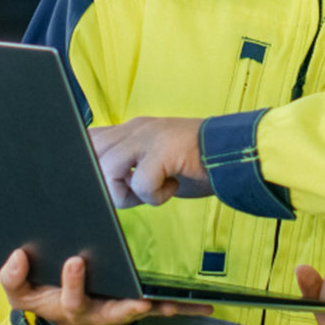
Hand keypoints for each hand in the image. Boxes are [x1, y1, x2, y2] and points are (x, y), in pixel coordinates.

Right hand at [0, 248, 211, 324]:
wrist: (62, 317)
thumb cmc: (44, 298)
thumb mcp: (21, 292)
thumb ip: (13, 277)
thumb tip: (17, 256)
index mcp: (69, 306)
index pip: (70, 296)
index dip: (73, 282)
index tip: (76, 260)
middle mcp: (98, 313)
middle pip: (113, 311)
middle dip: (125, 306)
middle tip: (138, 300)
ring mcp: (119, 312)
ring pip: (143, 311)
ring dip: (162, 309)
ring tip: (183, 305)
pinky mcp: (136, 308)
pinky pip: (160, 308)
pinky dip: (181, 307)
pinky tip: (206, 306)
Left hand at [89, 117, 211, 207]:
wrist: (236, 153)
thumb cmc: (196, 164)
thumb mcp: (155, 160)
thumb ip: (130, 166)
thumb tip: (104, 185)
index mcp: (132, 129)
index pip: (90, 137)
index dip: (87, 162)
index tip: (104, 183)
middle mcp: (136, 128)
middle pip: (90, 152)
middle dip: (104, 182)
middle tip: (132, 190)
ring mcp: (148, 137)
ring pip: (108, 169)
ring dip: (128, 192)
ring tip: (153, 190)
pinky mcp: (163, 150)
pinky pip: (141, 183)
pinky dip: (155, 196)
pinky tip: (173, 186)